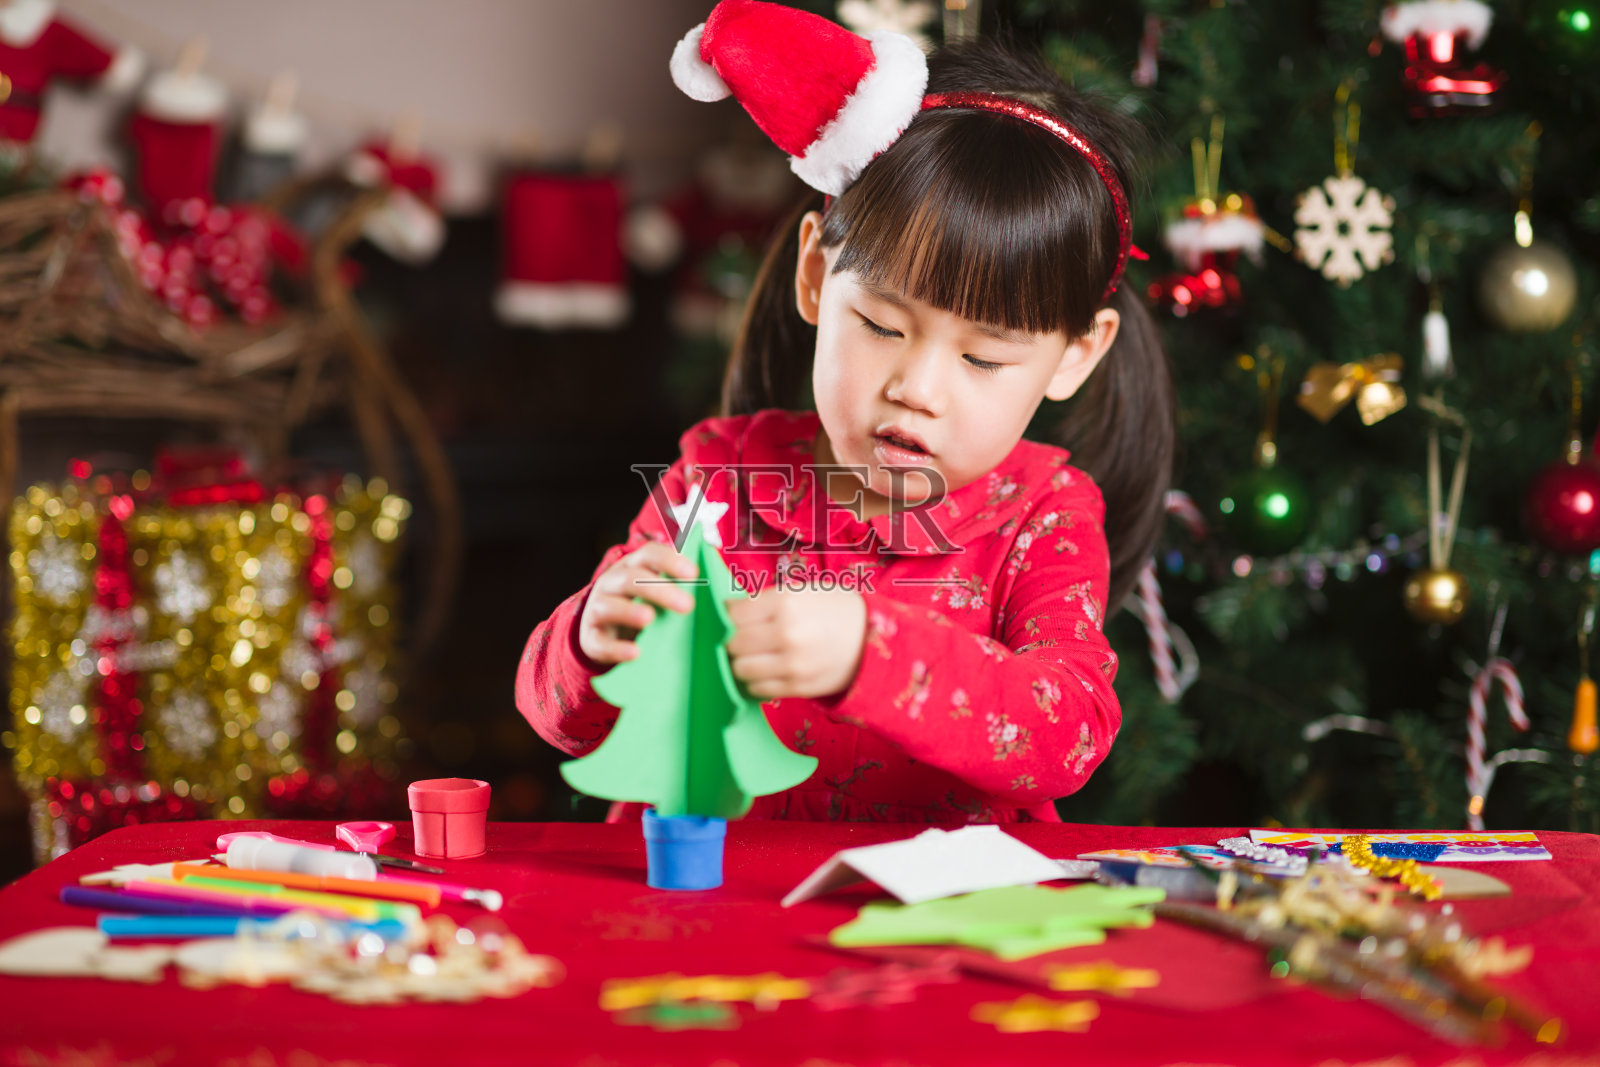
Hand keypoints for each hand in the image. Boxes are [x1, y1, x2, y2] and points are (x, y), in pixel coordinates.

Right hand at [578, 540, 697, 665]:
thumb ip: (684, 588)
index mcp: (633, 566)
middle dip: (659, 589)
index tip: (693, 573)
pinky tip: (635, 654)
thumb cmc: (642, 606)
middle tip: (688, 605)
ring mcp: (598, 609)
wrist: (603, 633)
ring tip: (650, 619)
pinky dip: (617, 648)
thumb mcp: (659, 593)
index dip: (669, 560)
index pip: (649, 554)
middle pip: (631, 579)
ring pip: (609, 606)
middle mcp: (612, 583)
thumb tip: (724, 590)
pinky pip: (600, 642)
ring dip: (630, 611)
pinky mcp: (590, 638)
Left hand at [724, 588, 866, 699]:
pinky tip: (767, 670)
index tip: (734, 620)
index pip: (734, 615)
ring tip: (755, 656)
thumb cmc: (835, 610)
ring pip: (741, 669)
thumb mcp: (802, 592)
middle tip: (743, 639)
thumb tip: (724, 610)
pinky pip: (759, 689)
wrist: (874, 639)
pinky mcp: (799, 687)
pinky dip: (757, 681)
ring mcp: (793, 664)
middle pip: (734, 644)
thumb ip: (763, 601)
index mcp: (785, 602)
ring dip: (743, 663)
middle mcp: (787, 633)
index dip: (729, 618)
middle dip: (734, 642)